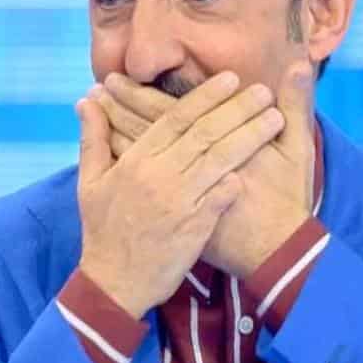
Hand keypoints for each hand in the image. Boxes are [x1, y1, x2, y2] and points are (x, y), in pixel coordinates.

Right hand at [75, 71, 284, 317]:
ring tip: (275, 118)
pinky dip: (239, 179)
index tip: (231, 78)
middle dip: (237, 108)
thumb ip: (93, 138)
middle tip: (263, 90)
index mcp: (135, 161)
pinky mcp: (194, 228)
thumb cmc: (102, 230)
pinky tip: (262, 164)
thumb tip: (86, 101)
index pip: (175, 119)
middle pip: (204, 134)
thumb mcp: (90, 182)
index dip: (205, 97)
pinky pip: (221, 198)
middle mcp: (159, 177)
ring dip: (250, 137)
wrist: (113, 283)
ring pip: (220, 161)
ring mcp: (178, 202)